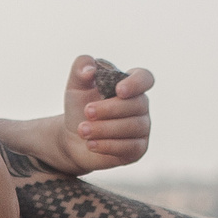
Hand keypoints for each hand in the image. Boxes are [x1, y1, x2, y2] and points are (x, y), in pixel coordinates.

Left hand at [56, 54, 153, 171]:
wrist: (73, 137)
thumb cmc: (79, 108)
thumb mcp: (75, 85)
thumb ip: (80, 68)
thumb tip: (90, 70)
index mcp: (130, 85)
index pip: (145, 78)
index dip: (136, 83)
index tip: (118, 90)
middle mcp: (140, 105)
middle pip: (137, 104)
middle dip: (110, 109)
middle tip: (86, 112)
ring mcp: (142, 128)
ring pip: (133, 127)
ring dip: (105, 128)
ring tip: (82, 130)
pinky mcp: (137, 149)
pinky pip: (129, 147)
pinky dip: (108, 145)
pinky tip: (90, 144)